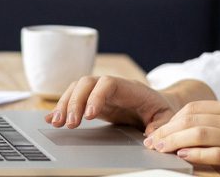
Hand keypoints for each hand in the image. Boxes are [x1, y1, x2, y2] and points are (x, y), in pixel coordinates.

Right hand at [44, 76, 177, 132]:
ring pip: (76, 90)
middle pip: (86, 83)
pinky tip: (52, 119)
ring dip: (64, 105)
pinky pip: (74, 99)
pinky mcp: (92, 101)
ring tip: (57, 123)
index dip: (96, 96)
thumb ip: (160, 126)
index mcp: (129, 88)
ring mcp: (100, 93)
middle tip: (69, 124)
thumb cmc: (162, 110)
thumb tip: (150, 137)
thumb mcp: (167, 117)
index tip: (89, 115)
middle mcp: (111, 86)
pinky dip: (62, 108)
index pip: (108, 83)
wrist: (158, 104)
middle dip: (74, 101)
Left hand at [143, 100, 219, 175]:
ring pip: (200, 133)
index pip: (194, 108)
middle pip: (193, 118)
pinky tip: (183, 157)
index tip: (156, 132)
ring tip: (161, 150)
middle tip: (151, 142)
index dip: (171, 120)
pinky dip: (197, 155)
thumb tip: (179, 130)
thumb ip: (216, 125)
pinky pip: (216, 153)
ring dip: (175, 142)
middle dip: (167, 131)